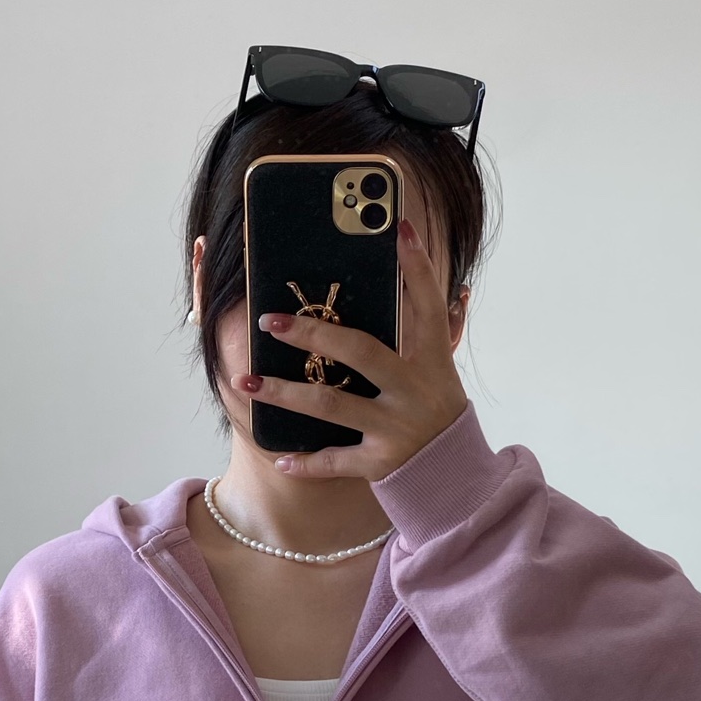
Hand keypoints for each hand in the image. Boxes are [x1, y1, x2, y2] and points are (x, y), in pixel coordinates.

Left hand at [234, 217, 468, 479]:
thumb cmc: (435, 408)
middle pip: (359, 351)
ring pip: (331, 405)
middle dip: (312, 335)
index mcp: (431, 359)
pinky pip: (335, 461)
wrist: (455, 474)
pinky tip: (279, 456)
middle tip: (269, 320)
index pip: (426, 303)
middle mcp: (413, 390)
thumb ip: (422, 329)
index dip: (416, 266)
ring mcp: (395, 428)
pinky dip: (306, 462)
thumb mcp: (437, 367)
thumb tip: (416, 277)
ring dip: (284, 393)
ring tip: (246, 380)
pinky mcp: (380, 462)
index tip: (399, 226)